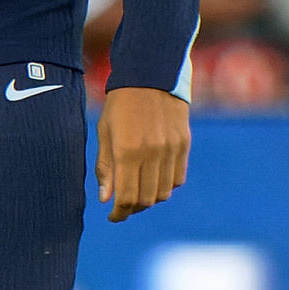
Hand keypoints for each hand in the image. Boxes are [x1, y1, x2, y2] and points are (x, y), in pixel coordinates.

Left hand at [95, 86, 189, 222]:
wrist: (151, 73)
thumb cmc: (120, 102)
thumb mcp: (105, 131)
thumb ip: (105, 167)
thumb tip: (105, 199)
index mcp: (127, 151)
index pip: (126, 197)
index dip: (119, 213)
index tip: (113, 217)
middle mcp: (151, 153)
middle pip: (146, 199)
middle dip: (133, 208)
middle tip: (124, 205)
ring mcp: (170, 150)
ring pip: (163, 193)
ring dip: (150, 199)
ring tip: (139, 192)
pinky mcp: (183, 144)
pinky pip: (178, 178)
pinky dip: (166, 185)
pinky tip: (155, 178)